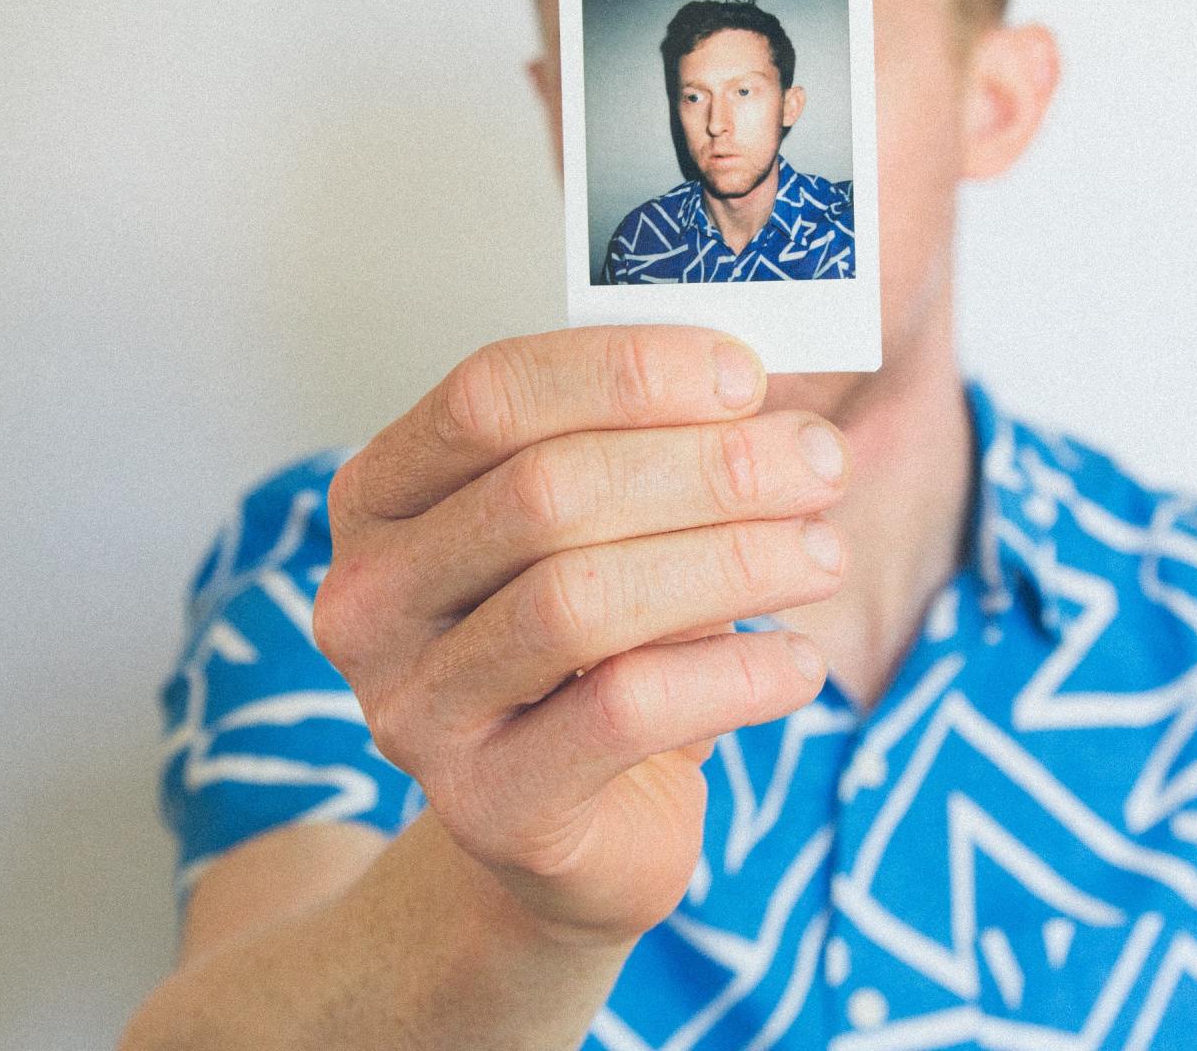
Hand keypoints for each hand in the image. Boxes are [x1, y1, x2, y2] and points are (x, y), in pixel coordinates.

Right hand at [314, 326, 848, 947]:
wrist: (573, 824)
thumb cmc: (598, 650)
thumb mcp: (610, 530)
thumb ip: (649, 448)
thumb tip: (756, 387)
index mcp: (385, 495)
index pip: (489, 396)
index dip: (623, 372)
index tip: (745, 376)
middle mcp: (372, 597)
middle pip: (543, 493)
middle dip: (706, 467)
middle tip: (820, 464)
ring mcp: (415, 709)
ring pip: (579, 601)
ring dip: (729, 564)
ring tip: (824, 554)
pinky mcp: (487, 806)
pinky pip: (621, 715)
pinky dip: (730, 676)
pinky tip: (798, 662)